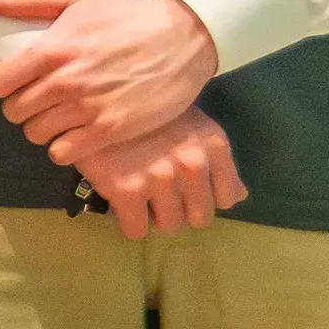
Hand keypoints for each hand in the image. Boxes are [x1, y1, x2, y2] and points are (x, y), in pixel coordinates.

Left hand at [0, 0, 220, 158]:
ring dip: (42, 129)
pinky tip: (74, 136)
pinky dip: (63, 148)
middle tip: (40, 103)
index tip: (19, 84)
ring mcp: (88, 107)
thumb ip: (25, 0)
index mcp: (51, 49)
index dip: (5, 86)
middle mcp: (65, 81)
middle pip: (15, 111)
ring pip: (36, 133)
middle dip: (22, 108)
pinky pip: (64, 153)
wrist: (185, 37)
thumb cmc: (128, 15)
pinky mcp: (112, 129)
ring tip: (57, 119)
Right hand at [75, 109, 246, 236]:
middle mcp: (193, 164)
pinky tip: (120, 203)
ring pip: (170, 226)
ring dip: (154, 216)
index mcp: (213, 146)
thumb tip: (238, 197)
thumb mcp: (190, 127)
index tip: (185, 188)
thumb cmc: (145, 113)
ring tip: (139, 196)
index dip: (204, 196)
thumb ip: (214, 161)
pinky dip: (128, 222)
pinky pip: (136, 230)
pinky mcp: (126, 190)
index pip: (227, 198)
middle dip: (180, 210)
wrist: (90, 98)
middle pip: (200, 218)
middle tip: (159, 194)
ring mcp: (160, 178)